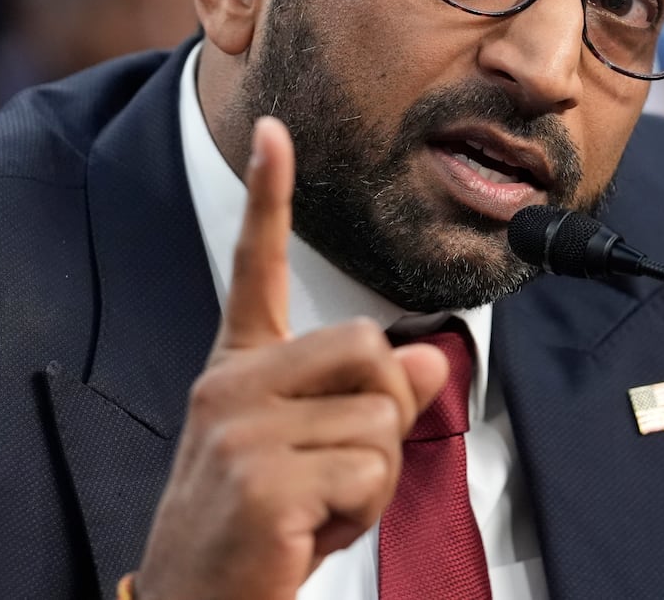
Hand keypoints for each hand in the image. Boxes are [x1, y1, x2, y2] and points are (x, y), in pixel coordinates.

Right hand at [134, 117, 449, 599]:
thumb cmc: (257, 531)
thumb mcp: (314, 457)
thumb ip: (368, 403)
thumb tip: (431, 362)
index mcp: (239, 369)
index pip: (256, 268)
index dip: (269, 197)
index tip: (273, 131)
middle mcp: (232, 385)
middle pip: (370, 346)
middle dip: (385, 412)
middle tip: (341, 469)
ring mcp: (240, 431)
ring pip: (381, 419)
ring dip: (375, 478)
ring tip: (318, 507)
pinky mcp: (260, 482)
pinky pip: (369, 473)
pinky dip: (362, 513)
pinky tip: (310, 533)